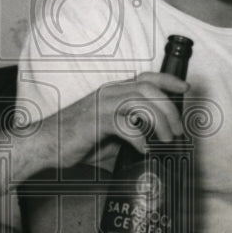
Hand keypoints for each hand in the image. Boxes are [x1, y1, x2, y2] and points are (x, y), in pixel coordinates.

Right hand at [52, 72, 188, 166]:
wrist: (45, 143)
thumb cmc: (75, 139)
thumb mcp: (109, 136)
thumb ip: (129, 137)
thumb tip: (151, 154)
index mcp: (114, 92)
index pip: (147, 77)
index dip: (169, 80)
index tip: (186, 88)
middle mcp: (110, 93)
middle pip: (150, 89)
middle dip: (169, 109)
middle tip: (178, 130)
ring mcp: (102, 106)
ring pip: (141, 103)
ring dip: (159, 122)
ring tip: (166, 141)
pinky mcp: (95, 122)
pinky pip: (126, 125)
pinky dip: (140, 139)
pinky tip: (144, 150)